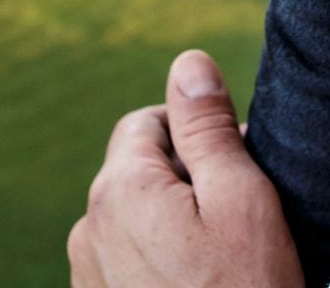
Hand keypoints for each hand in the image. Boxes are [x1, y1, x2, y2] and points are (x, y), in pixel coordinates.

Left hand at [70, 50, 303, 287]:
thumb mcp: (242, 202)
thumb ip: (209, 128)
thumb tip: (189, 63)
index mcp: (120, 190)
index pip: (147, 123)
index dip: (196, 135)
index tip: (237, 167)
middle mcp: (87, 230)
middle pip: (138, 174)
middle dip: (184, 181)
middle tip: (237, 217)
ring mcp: (86, 274)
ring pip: (132, 222)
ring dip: (170, 225)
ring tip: (219, 257)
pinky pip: (125, 264)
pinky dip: (157, 264)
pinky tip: (196, 282)